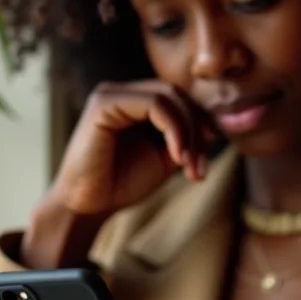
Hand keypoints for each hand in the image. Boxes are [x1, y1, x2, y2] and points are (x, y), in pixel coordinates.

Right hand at [50, 81, 215, 216]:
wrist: (87, 207)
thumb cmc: (121, 183)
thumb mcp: (164, 157)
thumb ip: (185, 138)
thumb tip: (213, 127)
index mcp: (135, 101)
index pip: (179, 97)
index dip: (199, 123)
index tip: (204, 160)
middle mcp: (123, 92)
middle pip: (177, 93)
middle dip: (196, 128)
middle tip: (199, 166)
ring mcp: (111, 94)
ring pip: (169, 96)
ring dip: (188, 132)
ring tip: (188, 166)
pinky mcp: (104, 104)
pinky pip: (153, 104)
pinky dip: (173, 129)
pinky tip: (175, 157)